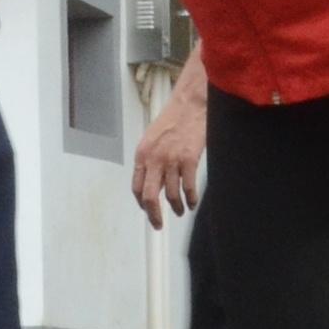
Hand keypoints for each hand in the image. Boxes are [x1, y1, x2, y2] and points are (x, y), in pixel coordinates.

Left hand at [131, 58, 209, 226]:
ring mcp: (171, 160)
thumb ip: (151, 160)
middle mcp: (154, 159)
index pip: (136, 187)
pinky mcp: (189, 159)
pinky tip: (192, 203)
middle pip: (149, 196)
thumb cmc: (173, 119)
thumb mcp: (153, 139)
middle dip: (154, 215)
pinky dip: (191, 199)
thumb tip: (154, 182)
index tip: (149, 211)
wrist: (190, 104)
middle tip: (159, 224)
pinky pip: (188, 188)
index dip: (142, 203)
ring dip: (176, 207)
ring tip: (181, 210)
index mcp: (142, 154)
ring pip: (171, 195)